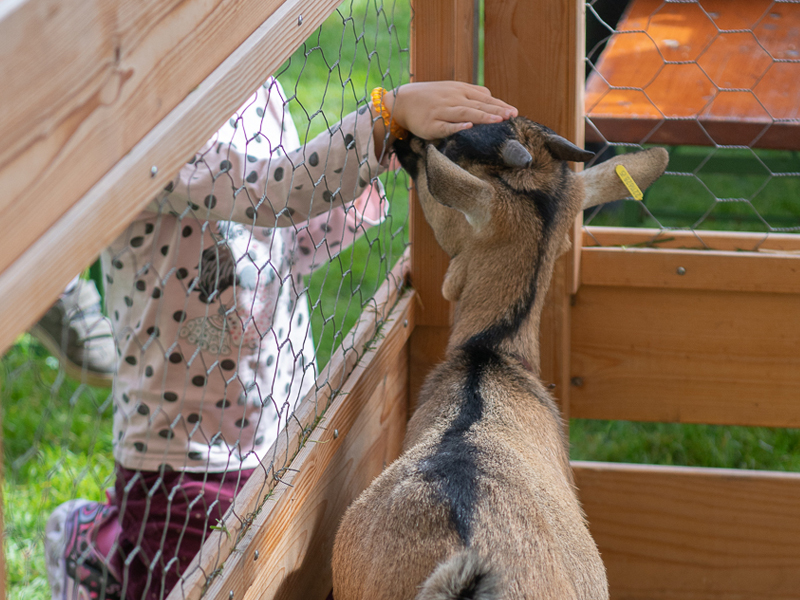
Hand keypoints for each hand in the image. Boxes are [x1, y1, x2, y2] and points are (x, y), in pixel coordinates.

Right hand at [389, 81, 517, 138]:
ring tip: (498, 120)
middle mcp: (452, 99)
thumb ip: (471, 94)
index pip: (484, 98)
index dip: (499, 105)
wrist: (402, 101)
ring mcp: (441, 111)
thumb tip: (492, 98)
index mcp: (459, 90)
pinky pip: (445, 126)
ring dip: (482, 116)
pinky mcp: (430, 125)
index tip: (514, 112)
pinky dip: (456, 126)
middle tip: (512, 115)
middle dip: (496, 110)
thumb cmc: (430, 97)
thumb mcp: (452, 90)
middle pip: (478, 105)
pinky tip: (468, 127)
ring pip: (465, 113)